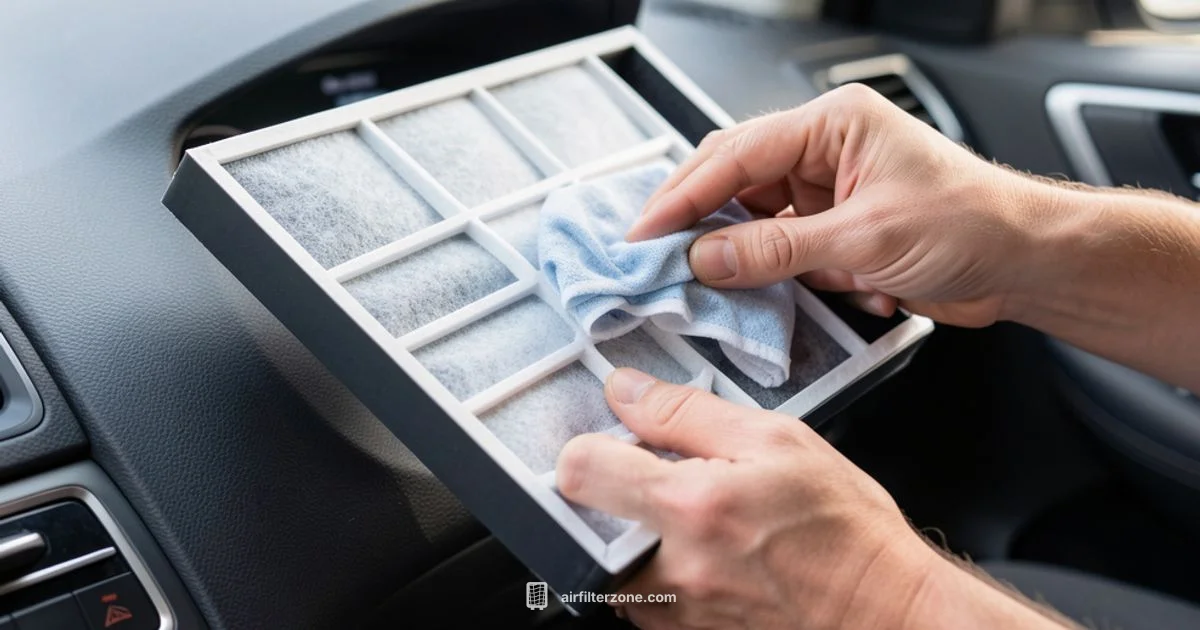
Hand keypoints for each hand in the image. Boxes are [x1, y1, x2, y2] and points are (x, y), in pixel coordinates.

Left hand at [557, 369, 1068, 628]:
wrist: (884, 608)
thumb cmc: (844, 529)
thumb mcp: (775, 440)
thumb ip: (686, 412)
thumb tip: (625, 391)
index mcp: (693, 506)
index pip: (579, 471)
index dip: (586, 446)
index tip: (609, 442)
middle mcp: (674, 569)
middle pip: (587, 523)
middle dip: (615, 498)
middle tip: (662, 485)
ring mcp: (678, 613)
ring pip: (613, 564)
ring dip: (637, 538)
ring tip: (699, 523)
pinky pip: (643, 600)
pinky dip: (661, 572)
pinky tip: (711, 555)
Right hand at [626, 84, 1051, 327]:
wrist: (1024, 262)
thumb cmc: (970, 223)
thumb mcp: (862, 238)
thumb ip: (775, 250)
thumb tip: (706, 259)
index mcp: (833, 123)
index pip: (737, 154)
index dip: (684, 195)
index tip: (647, 232)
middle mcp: (825, 150)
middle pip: (735, 180)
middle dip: (698, 221)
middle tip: (654, 255)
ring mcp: (828, 191)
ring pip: (754, 221)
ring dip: (740, 256)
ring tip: (709, 284)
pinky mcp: (835, 230)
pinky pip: (783, 251)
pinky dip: (780, 276)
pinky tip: (798, 289)